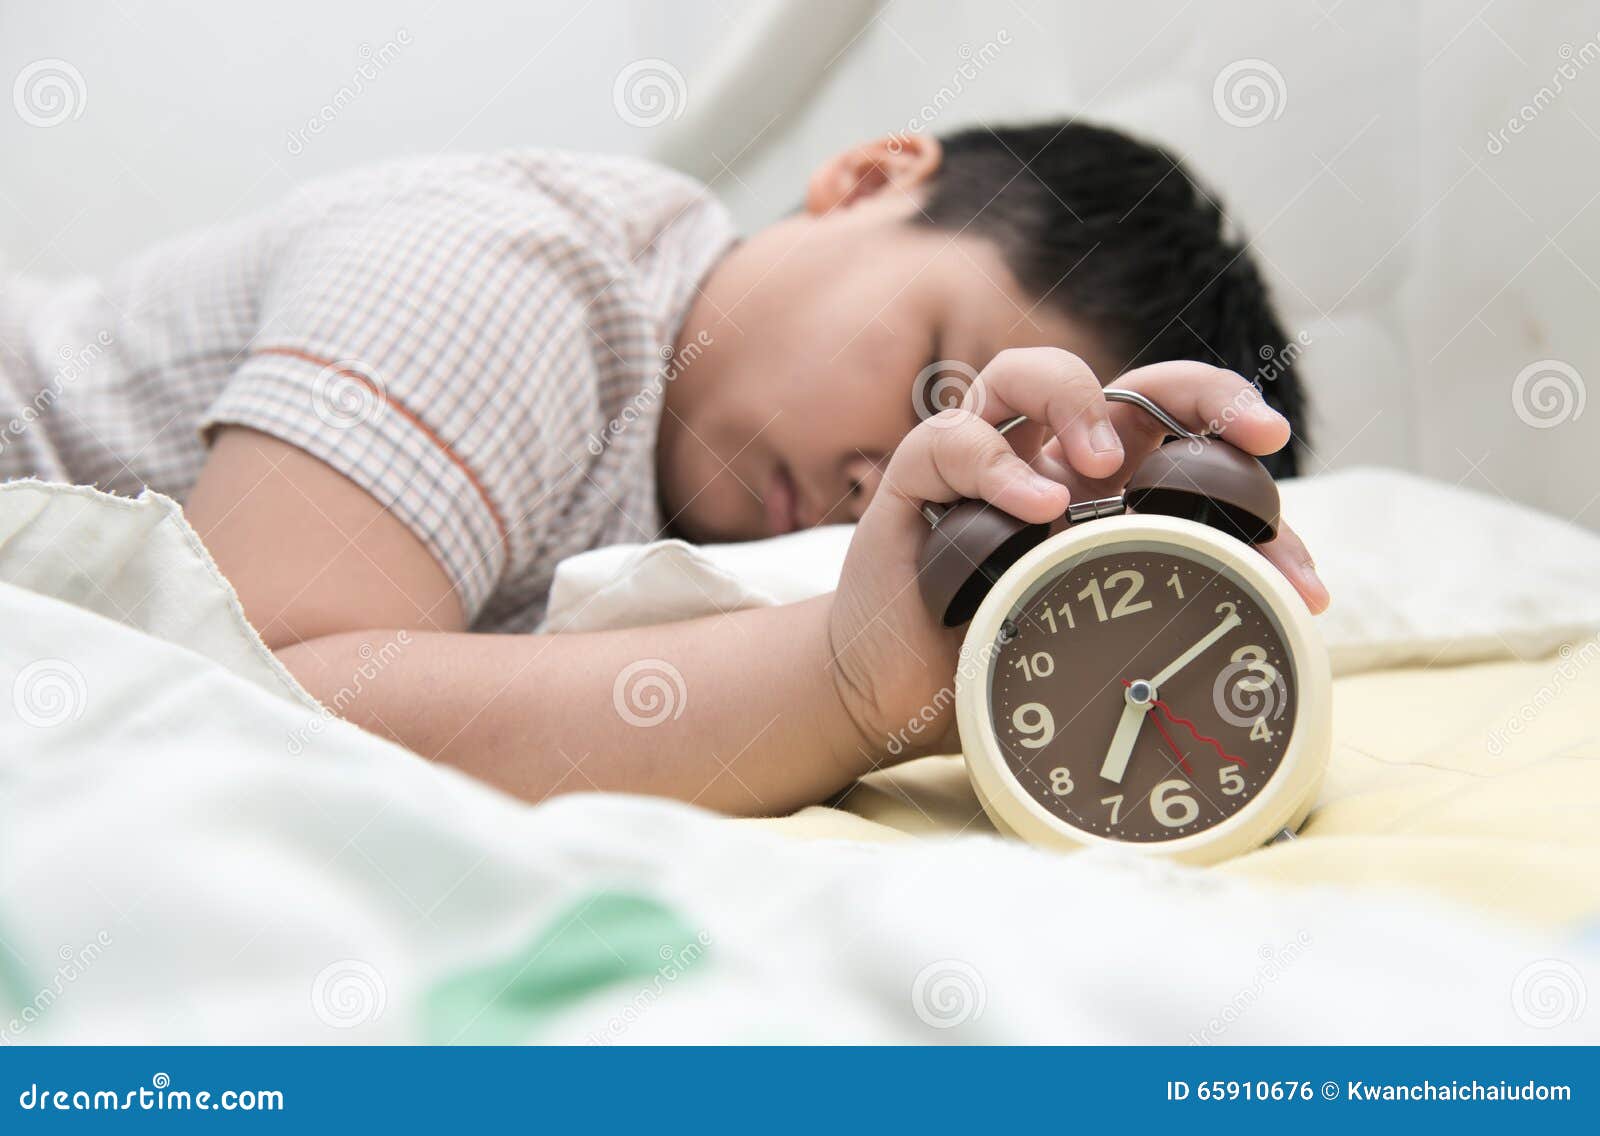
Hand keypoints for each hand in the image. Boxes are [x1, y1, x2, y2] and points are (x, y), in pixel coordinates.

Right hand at [825, 349, 1328, 764]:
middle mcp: (1045, 460)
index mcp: (1101, 488)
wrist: (894, 696)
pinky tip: (1035, 508)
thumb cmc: (1000, 660)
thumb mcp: (1102, 638)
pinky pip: (949, 442)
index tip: (1277, 467)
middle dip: (1196, 391)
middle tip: (1245, 436)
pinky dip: (995, 465)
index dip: (1228, 430)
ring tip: (1105, 462)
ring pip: (1022, 374)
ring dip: (1075, 403)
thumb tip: (1285, 606)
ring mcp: (979, 463)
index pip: (1178, 432)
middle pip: (1124, 383)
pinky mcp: (916, 483)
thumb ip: (1172, 606)